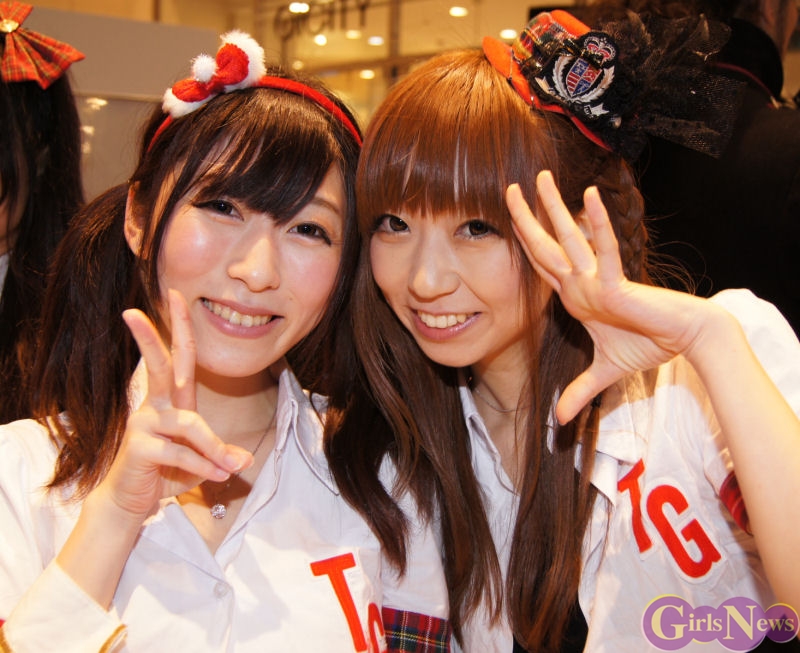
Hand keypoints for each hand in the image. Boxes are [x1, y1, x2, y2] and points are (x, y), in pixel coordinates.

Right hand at [96, 289, 251, 521]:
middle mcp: (155, 406)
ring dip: (214, 448)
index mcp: (172, 400)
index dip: (179, 326)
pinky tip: (215, 477)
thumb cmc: (165, 473)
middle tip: (147, 305)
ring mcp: (144, 425)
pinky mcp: (138, 447)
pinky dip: (202, 466)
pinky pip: (180, 452)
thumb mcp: (201, 461)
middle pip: (162, 365)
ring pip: (190, 424)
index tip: (176, 295)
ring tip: (231, 469)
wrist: (130, 502)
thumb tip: (244, 459)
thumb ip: (220, 454)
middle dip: (158, 335)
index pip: (179, 357)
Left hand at [507, 171, 716, 423]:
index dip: (524, 244)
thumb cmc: (649, 345)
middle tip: (509, 188)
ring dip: (553, 209)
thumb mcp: (604, 374)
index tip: (508, 222)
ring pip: (568, 239)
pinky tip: (589, 198)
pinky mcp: (616, 284)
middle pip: (545, 246)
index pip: (542, 266)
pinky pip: (603, 251)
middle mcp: (582, 282)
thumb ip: (580, 392)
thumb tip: (558, 420)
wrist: (685, 339)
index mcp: (576, 296)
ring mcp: (596, 280)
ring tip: (541, 178)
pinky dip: (596, 226)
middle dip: (526, 218)